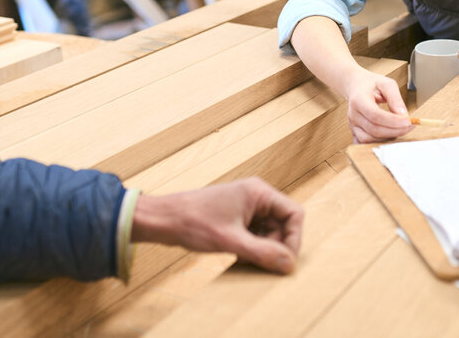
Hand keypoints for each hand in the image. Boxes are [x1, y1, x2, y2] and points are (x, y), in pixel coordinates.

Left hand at [130, 178, 303, 273]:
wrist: (163, 219)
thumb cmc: (193, 222)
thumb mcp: (231, 241)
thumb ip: (263, 253)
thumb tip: (289, 264)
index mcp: (259, 193)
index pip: (294, 214)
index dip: (294, 239)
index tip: (286, 261)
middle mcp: (256, 197)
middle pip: (283, 225)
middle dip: (276, 246)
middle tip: (264, 265)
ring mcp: (246, 207)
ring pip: (270, 232)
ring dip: (264, 250)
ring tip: (247, 261)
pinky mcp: (237, 218)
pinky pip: (256, 234)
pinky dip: (253, 248)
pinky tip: (240, 258)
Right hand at [343, 68, 411, 143]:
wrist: (356, 86)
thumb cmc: (371, 84)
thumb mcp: (386, 84)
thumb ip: (395, 98)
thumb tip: (404, 115)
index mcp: (359, 99)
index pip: (375, 115)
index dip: (393, 122)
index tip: (408, 122)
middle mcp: (353, 114)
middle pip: (374, 130)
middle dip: (395, 131)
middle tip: (410, 126)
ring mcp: (352, 125)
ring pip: (370, 139)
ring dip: (388, 137)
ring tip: (400, 129)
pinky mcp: (354, 132)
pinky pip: (365, 144)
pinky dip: (378, 143)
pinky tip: (389, 135)